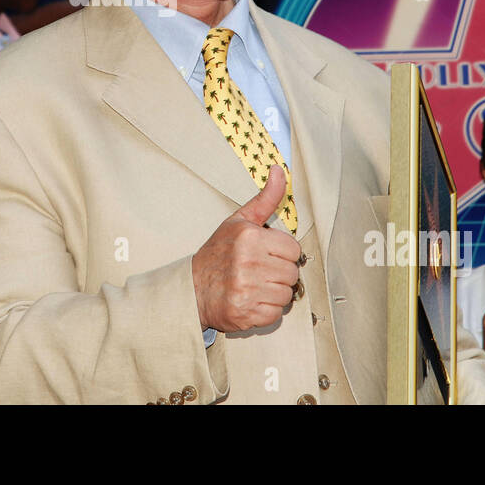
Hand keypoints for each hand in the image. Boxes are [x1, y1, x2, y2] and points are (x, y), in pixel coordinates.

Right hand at [192, 166, 301, 333]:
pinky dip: (266, 310)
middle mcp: (248, 263)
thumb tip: (279, 170)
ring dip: (274, 293)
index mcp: (249, 237)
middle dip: (279, 274)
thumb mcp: (239, 221)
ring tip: (255, 286)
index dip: (282, 253)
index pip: (293, 249)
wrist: (191, 289)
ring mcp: (246, 290)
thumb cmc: (218, 254)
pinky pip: (275, 313)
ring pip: (286, 295)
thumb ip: (265, 198)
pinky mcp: (245, 313)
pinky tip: (251, 299)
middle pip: (292, 273)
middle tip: (260, 271)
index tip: (267, 254)